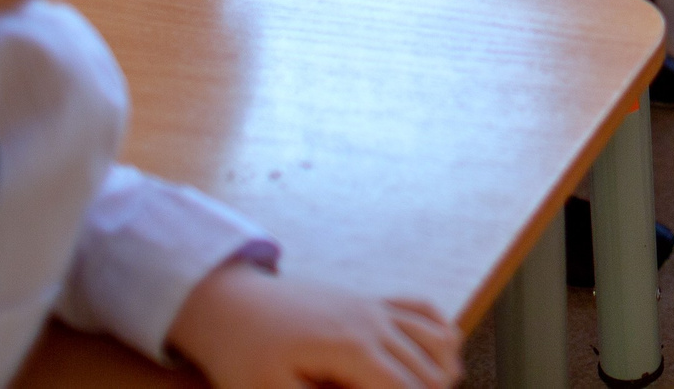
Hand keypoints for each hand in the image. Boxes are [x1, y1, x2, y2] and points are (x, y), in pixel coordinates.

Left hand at [167, 260, 461, 388]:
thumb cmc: (243, 354)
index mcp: (351, 348)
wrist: (230, 302)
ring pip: (435, 338)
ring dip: (440, 371)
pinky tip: (443, 356)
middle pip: (425, 369)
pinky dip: (440, 333)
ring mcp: (374, 307)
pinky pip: (422, 310)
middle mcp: (372, 322)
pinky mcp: (370, 302)